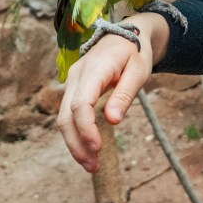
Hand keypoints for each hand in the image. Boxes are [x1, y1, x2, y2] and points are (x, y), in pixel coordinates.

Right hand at [56, 13, 167, 172]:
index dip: (86, 128)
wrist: (127, 35)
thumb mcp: (139, 70)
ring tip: (92, 165)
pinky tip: (89, 150)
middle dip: (76, 144)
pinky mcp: (75, 89)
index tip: (98, 148)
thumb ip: (125, 94)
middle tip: (93, 167)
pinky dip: (77, 134)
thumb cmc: (135, 52)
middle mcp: (76, 75)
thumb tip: (112, 120)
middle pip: (65, 116)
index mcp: (94, 68)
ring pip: (63, 118)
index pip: (80, 103)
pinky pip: (70, 115)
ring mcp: (72, 82)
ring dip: (75, 143)